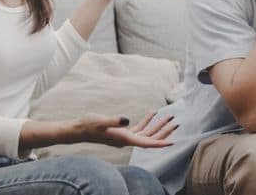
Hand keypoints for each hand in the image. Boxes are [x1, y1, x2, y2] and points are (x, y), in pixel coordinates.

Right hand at [62, 112, 176, 147]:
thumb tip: (127, 119)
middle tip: (176, 122)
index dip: (160, 143)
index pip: (147, 143)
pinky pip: (139, 129)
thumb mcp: (101, 121)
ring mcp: (125, 137)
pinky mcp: (122, 132)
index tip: (172, 141)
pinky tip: (153, 113)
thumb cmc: (89, 125)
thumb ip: (115, 120)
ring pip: (147, 133)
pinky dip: (147, 122)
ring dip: (158, 126)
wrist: (78, 129)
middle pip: (150, 138)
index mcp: (125, 139)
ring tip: (169, 116)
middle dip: (164, 131)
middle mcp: (127, 140)